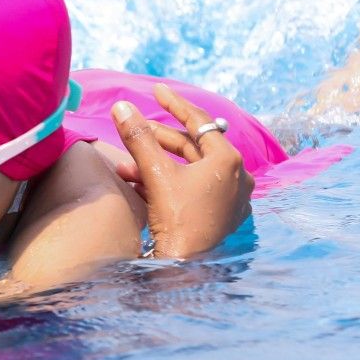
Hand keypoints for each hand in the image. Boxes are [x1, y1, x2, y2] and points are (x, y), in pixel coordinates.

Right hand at [113, 84, 253, 258]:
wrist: (186, 269)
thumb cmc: (178, 220)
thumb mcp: (156, 173)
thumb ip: (139, 137)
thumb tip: (122, 107)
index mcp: (228, 161)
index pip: (198, 121)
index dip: (174, 104)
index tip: (156, 90)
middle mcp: (237, 176)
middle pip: (192, 146)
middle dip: (158, 139)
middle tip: (134, 128)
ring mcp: (231, 198)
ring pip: (189, 169)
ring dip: (156, 164)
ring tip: (126, 166)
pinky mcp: (221, 215)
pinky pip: (192, 187)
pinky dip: (167, 181)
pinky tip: (140, 184)